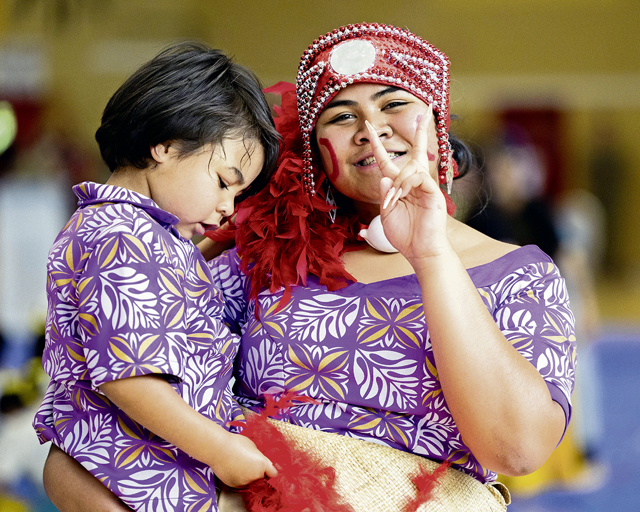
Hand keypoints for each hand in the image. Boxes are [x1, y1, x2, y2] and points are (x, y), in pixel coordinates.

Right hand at [211, 431, 277, 487]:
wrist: (218, 449)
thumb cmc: (236, 443)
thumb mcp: (253, 446)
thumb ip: (259, 456)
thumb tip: (260, 461)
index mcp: (262, 465)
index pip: (273, 474)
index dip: (271, 471)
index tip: (269, 469)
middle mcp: (255, 476)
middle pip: (262, 479)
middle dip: (260, 474)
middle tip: (252, 464)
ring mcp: (244, 482)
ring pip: (251, 482)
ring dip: (249, 477)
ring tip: (241, 466)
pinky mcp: (234, 485)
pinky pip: (241, 483)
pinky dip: (240, 478)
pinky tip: (234, 469)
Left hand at [366, 105, 451, 263]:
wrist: (419, 251)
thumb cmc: (404, 235)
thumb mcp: (386, 214)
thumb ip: (384, 195)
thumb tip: (385, 176)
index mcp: (400, 186)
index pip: (388, 160)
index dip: (377, 144)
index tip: (368, 128)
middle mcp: (414, 183)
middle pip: (417, 152)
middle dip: (420, 132)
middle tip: (423, 112)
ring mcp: (425, 187)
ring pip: (411, 167)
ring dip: (398, 183)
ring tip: (393, 202)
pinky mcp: (433, 193)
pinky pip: (419, 178)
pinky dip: (406, 186)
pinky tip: (402, 198)